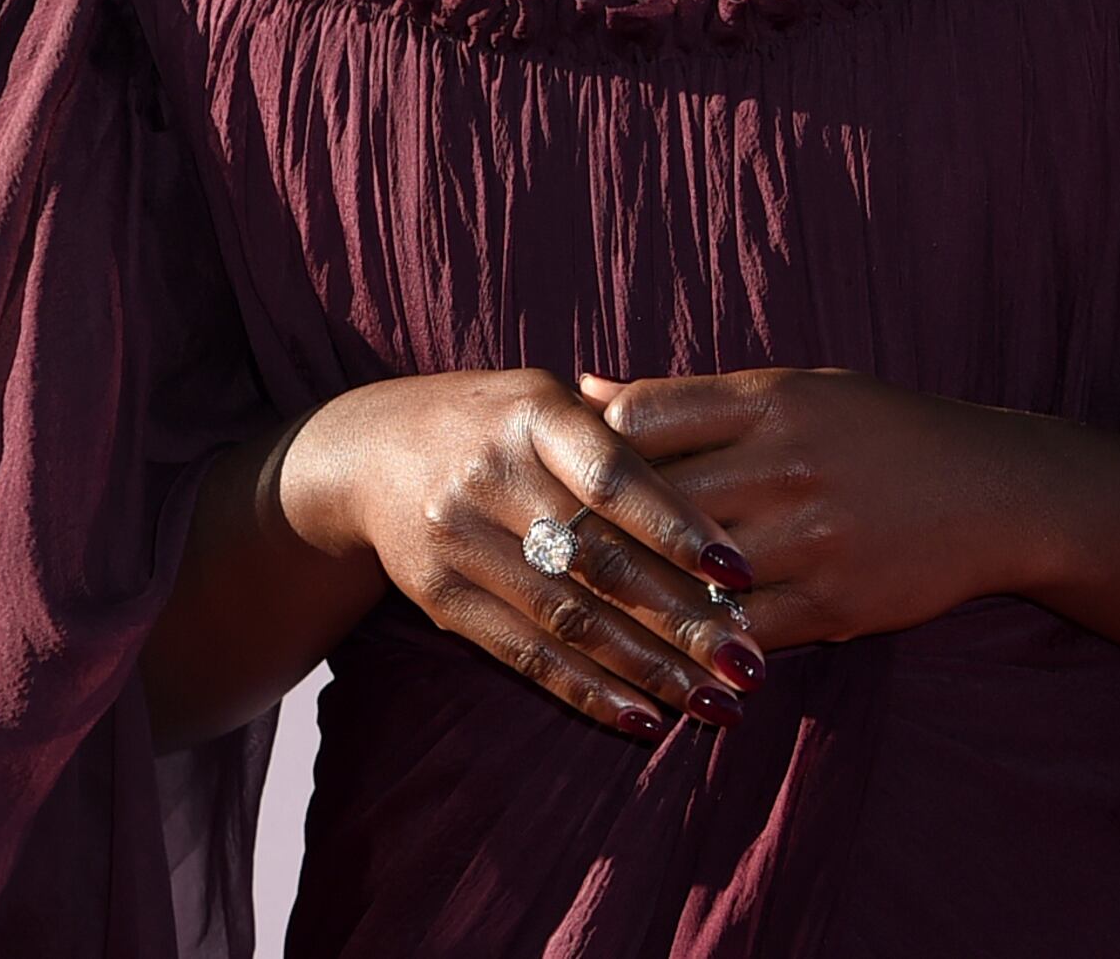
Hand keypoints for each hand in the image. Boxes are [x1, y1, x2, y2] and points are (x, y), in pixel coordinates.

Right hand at [285, 369, 766, 741]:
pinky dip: (588, 689)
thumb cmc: (497, 422)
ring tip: (714, 701)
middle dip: (683, 619)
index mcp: (533, 415)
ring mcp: (458, 539)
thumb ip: (628, 436)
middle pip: (598, 560)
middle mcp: (490, 475)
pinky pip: (525, 654)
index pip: (614, 477)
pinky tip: (644, 717)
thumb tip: (726, 499)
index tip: (743, 571)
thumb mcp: (551, 401)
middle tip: (748, 662)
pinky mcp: (440, 597)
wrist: (372, 450)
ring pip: (568, 618)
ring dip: (648, 669)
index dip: (679, 527)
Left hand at [583, 368, 1047, 651]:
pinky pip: (740, 634)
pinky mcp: (833, 601)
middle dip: (587, 531)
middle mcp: (785, 462)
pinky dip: (692, 650)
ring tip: (573, 616)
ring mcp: (810, 535)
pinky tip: (653, 661)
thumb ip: (692, 397)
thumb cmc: (884, 433)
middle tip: (532, 556)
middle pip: (649, 500)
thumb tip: (586, 389)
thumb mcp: (796, 390)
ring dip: (629, 601)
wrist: (998, 492)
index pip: (642, 418)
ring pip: (686, 576)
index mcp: (771, 398)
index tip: (551, 475)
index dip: (584, 450)